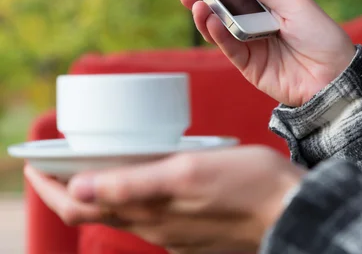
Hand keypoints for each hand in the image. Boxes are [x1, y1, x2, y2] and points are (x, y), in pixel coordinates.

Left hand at [25, 146, 305, 252]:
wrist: (291, 210)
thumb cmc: (248, 185)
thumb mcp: (188, 175)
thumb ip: (133, 185)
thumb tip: (78, 189)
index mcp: (149, 211)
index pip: (79, 206)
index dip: (50, 187)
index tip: (36, 164)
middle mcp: (156, 226)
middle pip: (97, 211)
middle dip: (70, 189)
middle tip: (60, 162)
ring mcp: (175, 233)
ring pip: (124, 214)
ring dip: (102, 193)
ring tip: (100, 165)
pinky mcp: (194, 232)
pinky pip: (152, 217)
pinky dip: (134, 198)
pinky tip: (150, 180)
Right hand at [178, 0, 355, 106]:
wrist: (336, 77)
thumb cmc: (323, 38)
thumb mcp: (296, 6)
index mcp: (269, 9)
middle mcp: (257, 27)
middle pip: (224, 11)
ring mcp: (252, 48)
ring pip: (221, 31)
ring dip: (206, 17)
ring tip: (196, 3)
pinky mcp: (250, 67)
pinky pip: (230, 49)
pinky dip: (218, 35)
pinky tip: (211, 21)